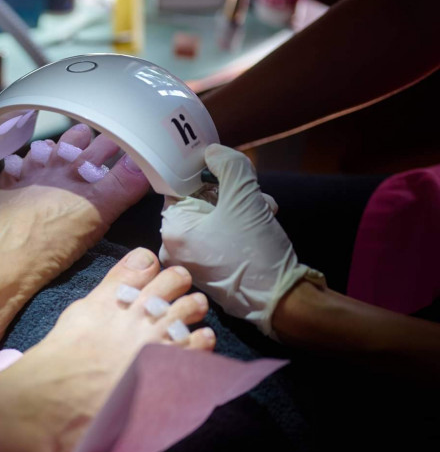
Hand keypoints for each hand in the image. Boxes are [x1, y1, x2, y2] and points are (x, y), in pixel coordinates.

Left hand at [158, 144, 322, 336]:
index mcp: (172, 229)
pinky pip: (219, 236)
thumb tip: (211, 152)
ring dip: (243, 206)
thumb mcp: (244, 197)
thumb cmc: (256, 250)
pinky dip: (240, 226)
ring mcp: (190, 260)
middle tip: (255, 194)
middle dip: (232, 192)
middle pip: (200, 201)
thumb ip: (228, 166)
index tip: (230, 174)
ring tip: (265, 209)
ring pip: (214, 216)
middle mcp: (173, 247)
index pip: (180, 186)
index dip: (208, 175)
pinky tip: (263, 223)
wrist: (279, 299)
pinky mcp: (208, 269)